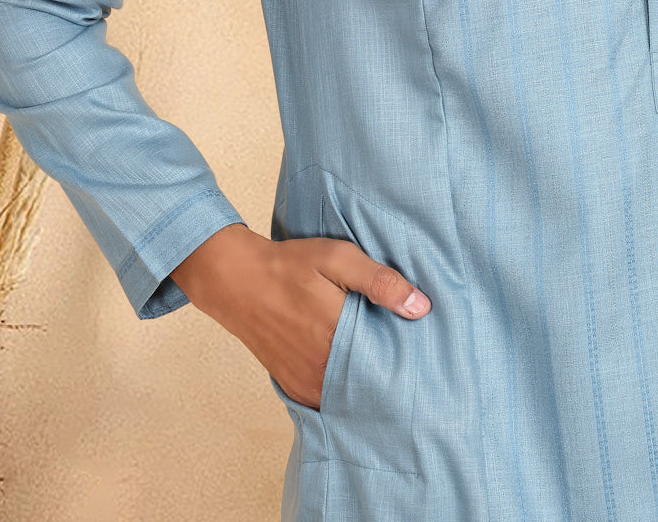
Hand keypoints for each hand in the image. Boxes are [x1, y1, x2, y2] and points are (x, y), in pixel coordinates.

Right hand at [170, 223, 430, 409]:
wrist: (236, 280)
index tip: (420, 350)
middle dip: (388, 373)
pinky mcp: (293, 387)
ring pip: (350, 395)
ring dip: (365, 383)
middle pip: (370, 383)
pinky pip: (328, 399)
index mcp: (337, 338)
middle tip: (404, 357)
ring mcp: (305, 383)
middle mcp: (321, 370)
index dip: (406, 357)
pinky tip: (352, 370)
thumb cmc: (288, 266)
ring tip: (380, 363)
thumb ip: (379, 281)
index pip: (387, 364)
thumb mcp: (337, 258)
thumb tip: (421, 307)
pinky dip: (343, 389)